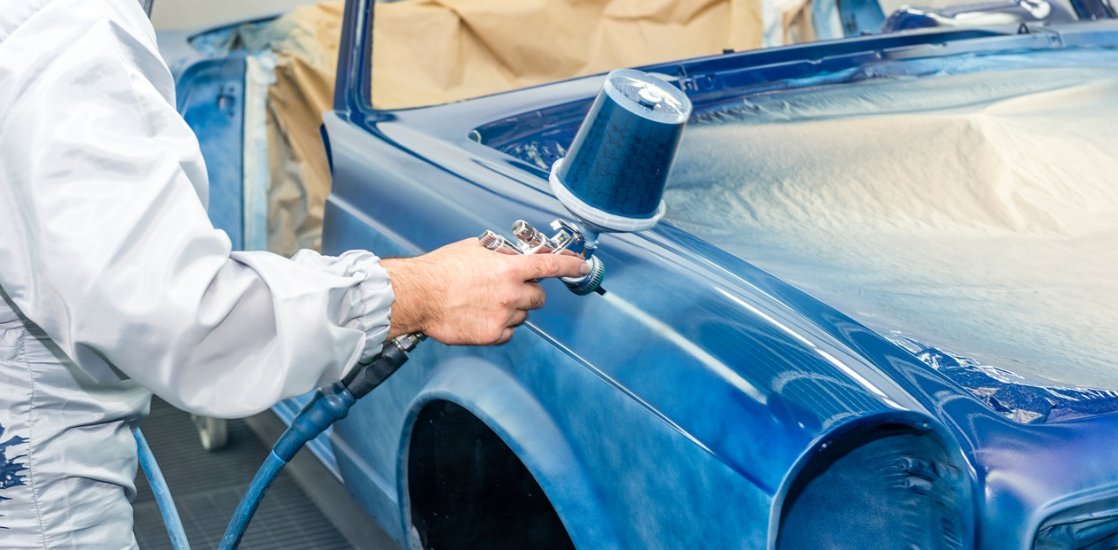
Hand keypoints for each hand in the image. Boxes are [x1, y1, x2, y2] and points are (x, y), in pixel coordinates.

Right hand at [380, 238, 589, 344]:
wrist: (418, 296)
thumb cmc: (441, 270)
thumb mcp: (474, 249)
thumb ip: (501, 254)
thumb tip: (517, 255)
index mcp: (509, 269)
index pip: (551, 266)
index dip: (571, 265)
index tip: (581, 267)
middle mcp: (511, 293)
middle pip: (539, 296)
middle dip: (529, 292)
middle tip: (510, 288)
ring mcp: (503, 316)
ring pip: (523, 315)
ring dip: (513, 309)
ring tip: (486, 302)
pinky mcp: (492, 335)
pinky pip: (509, 331)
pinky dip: (501, 325)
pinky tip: (482, 316)